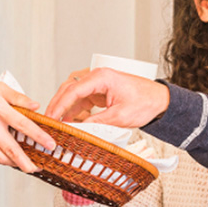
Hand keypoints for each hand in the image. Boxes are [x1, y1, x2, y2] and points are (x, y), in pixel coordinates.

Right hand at [0, 77, 55, 170]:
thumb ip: (18, 97)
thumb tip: (36, 106)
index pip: (23, 124)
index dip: (39, 136)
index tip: (50, 145)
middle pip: (11, 148)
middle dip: (26, 162)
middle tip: (37, 168)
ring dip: (13, 163)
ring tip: (25, 164)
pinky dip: (0, 159)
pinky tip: (8, 158)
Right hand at [46, 68, 169, 126]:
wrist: (159, 100)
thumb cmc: (146, 102)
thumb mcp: (121, 116)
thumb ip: (98, 122)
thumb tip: (79, 129)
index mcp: (102, 77)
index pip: (73, 90)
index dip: (59, 105)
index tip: (51, 117)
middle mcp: (97, 77)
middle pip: (69, 89)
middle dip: (57, 105)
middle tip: (48, 121)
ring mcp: (97, 84)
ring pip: (72, 94)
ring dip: (64, 108)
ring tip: (56, 123)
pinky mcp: (99, 92)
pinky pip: (80, 100)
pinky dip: (73, 110)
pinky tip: (69, 122)